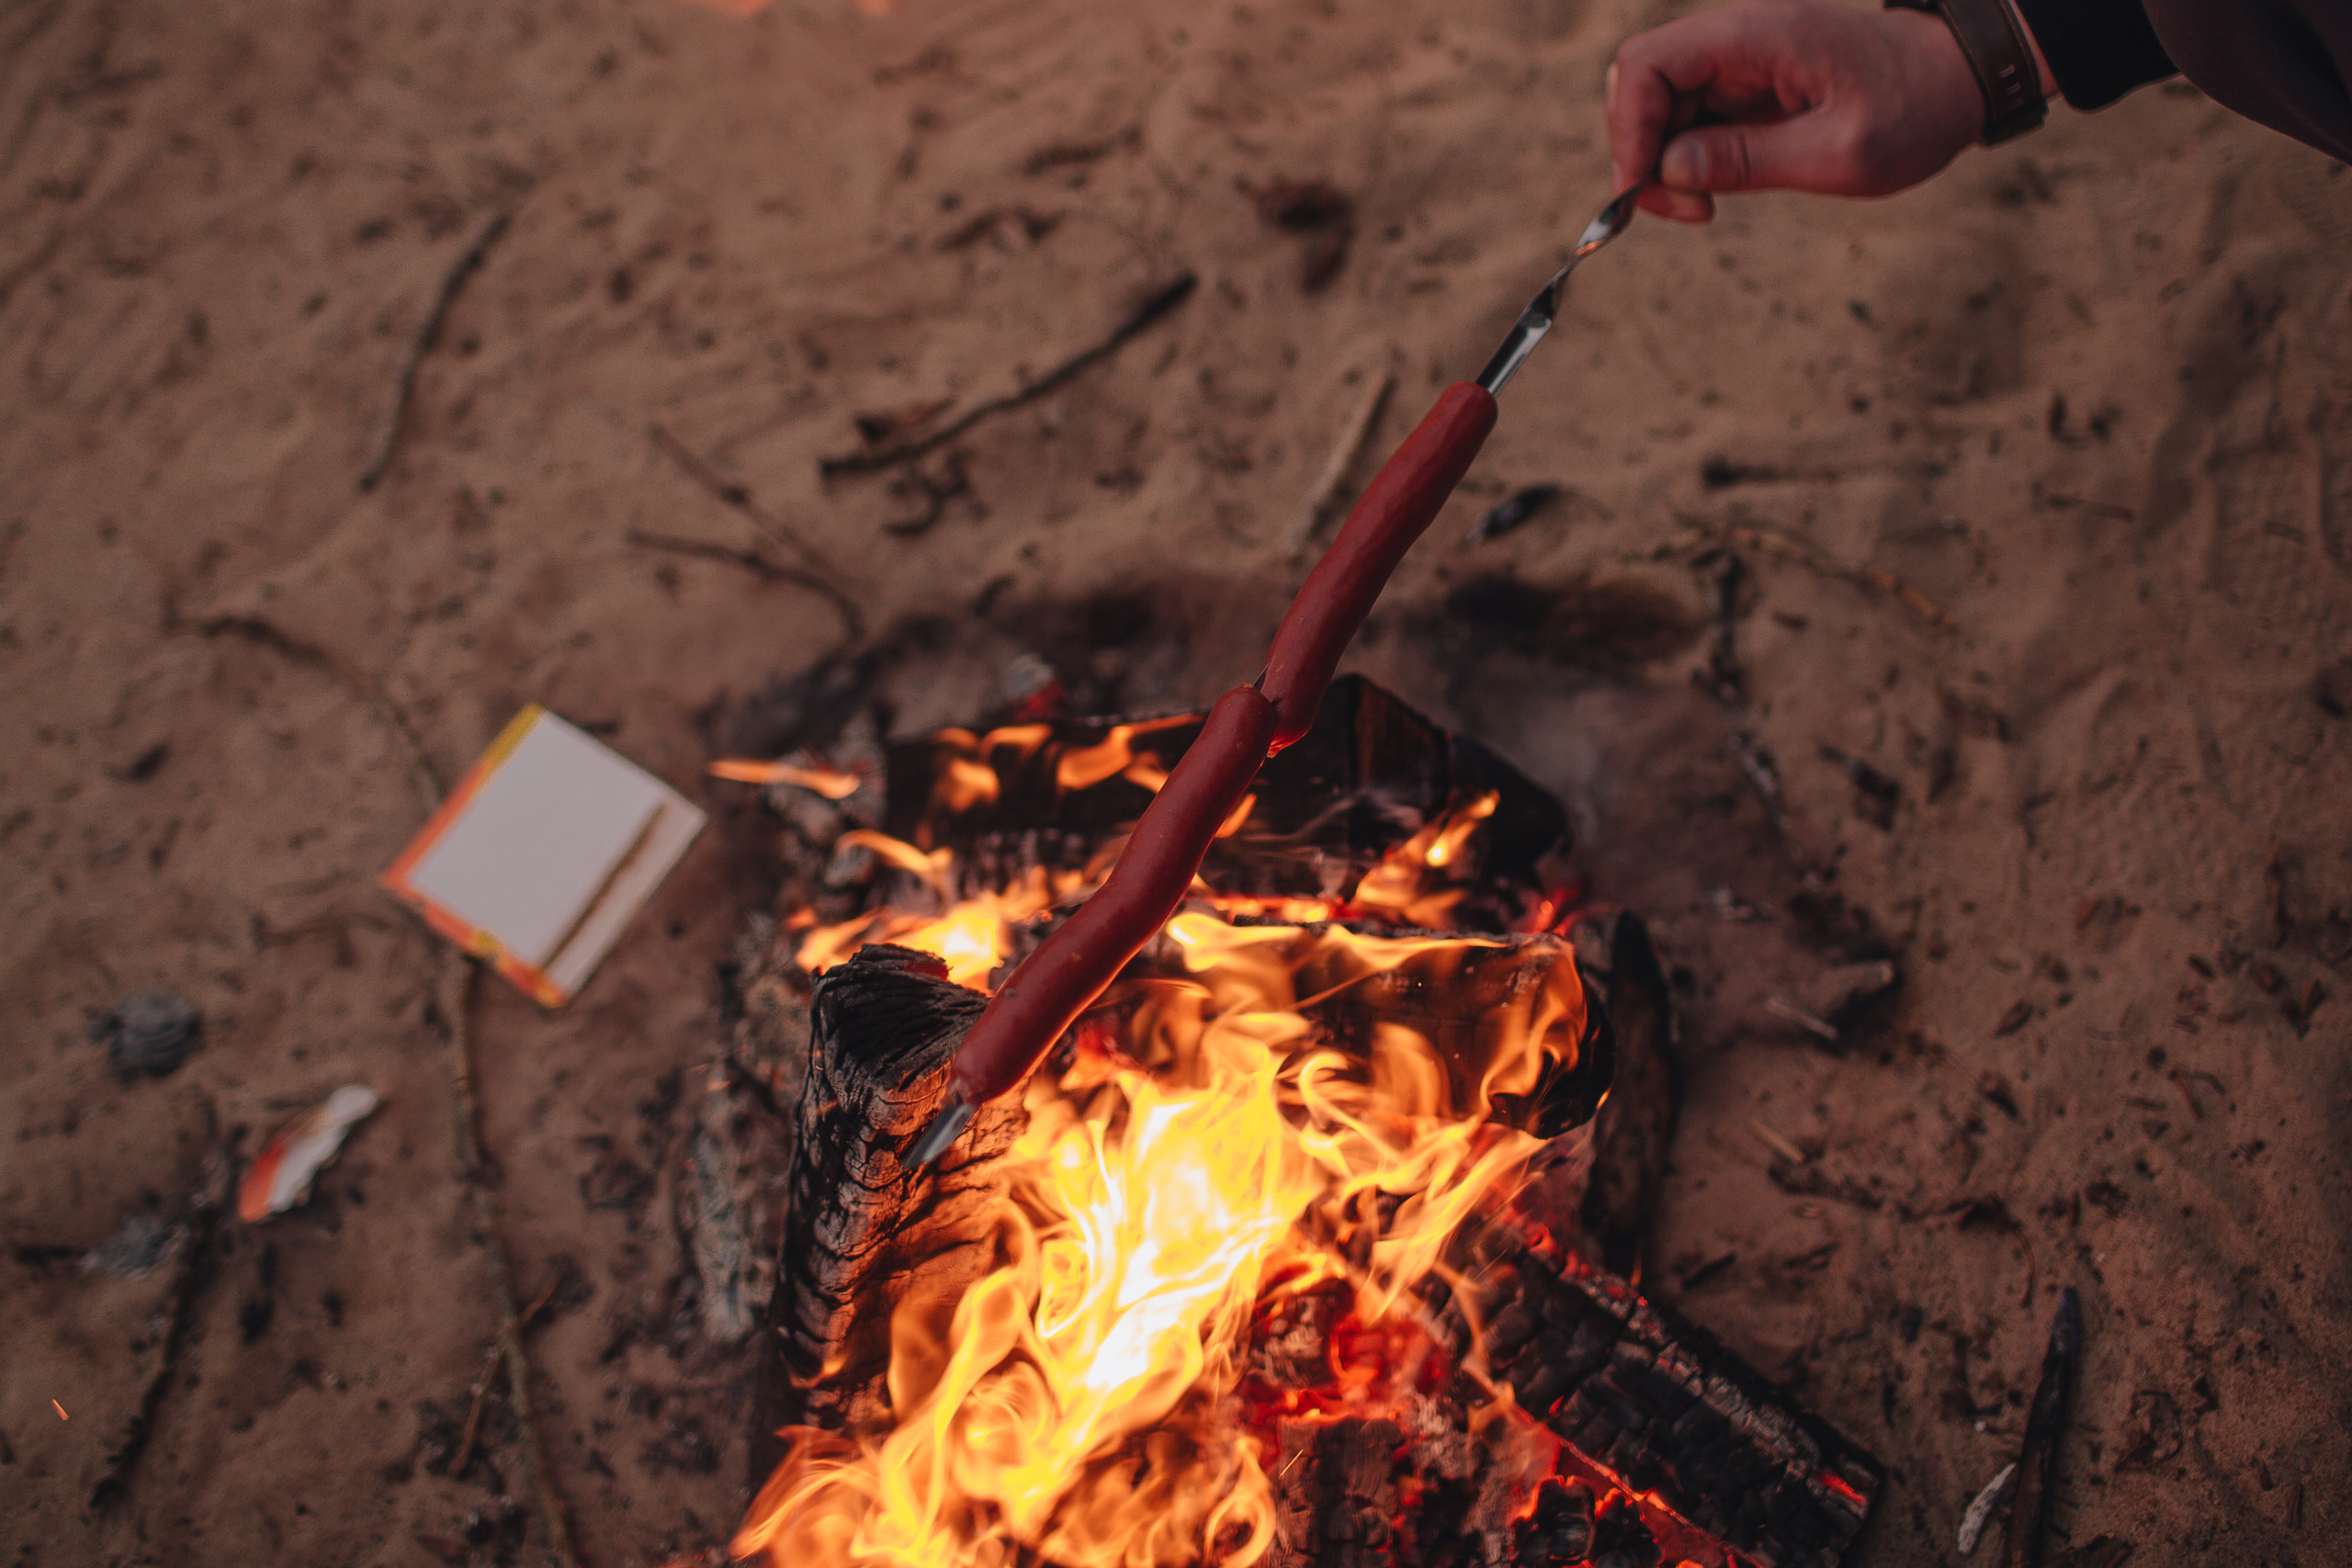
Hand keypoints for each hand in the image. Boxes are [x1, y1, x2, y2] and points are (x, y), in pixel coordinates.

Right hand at [1606, 0, 1989, 222]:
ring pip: (1658, 104)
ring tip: (1703, 208)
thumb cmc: (1914, 111)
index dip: (1629, 128)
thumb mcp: (1839, 153)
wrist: (1958, 79)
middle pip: (1640, 83)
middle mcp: (1737, 40)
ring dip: (1660, 162)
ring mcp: (1739, 62)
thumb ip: (1749, 160)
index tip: (1643, 189)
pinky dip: (1685, 159)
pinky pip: (1689, 117)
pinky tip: (1714, 191)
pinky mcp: (1745, 86)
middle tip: (1684, 209)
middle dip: (1640, 150)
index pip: (1648, 65)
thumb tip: (1669, 169)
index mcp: (1756, 37)